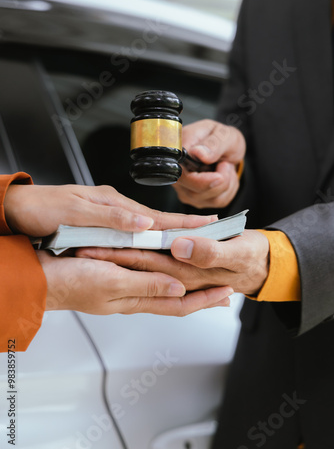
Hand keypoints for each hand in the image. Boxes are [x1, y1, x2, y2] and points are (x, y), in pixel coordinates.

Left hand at [4, 184, 216, 236]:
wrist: (18, 208)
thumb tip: (144, 224)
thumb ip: (110, 218)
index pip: (156, 216)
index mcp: (113, 204)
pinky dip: (148, 239)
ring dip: (169, 233)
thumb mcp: (74, 212)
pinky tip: (154, 244)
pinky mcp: (100, 224)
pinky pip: (131, 233)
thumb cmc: (42, 208)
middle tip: (211, 232)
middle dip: (184, 227)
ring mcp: (108, 216)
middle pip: (157, 220)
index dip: (183, 223)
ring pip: (145, 228)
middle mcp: (115, 209)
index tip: (208, 225)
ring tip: (191, 240)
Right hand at [77, 230, 268, 296]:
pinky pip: (147, 274)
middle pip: (175, 297)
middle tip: (223, 288)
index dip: (204, 301)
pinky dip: (165, 271)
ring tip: (204, 276)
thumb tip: (178, 291)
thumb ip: (147, 287)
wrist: (44, 277)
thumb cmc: (73, 281)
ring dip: (186, 283)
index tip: (225, 294)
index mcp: (135, 298)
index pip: (178, 304)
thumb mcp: (114, 283)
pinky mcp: (115, 274)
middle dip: (201, 294)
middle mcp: (133, 294)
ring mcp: (124, 285)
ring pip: (163, 285)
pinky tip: (168, 265)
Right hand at [174, 119, 245, 208]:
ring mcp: (184, 188)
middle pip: (194, 192)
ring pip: (207, 199)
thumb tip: (199, 153)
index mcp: (179, 153)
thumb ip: (213, 143)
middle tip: (226, 163)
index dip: (202, 179)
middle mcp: (177, 173)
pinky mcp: (195, 198)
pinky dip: (229, 190)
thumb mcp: (223, 134)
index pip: (182, 175)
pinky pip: (216, 202)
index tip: (220, 171)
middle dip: (220, 181)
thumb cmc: (221, 139)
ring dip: (226, 184)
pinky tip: (225, 176)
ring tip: (225, 167)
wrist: (227, 148)